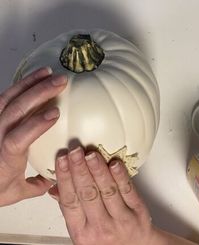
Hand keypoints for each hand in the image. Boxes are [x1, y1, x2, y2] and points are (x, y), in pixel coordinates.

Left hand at [0, 67, 66, 206]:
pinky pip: (5, 97)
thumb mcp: (15, 192)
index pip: (18, 137)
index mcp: (6, 156)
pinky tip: (33, 78)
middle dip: (40, 93)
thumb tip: (54, 179)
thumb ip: (37, 186)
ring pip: (10, 98)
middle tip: (61, 81)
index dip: (36, 124)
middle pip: (16, 110)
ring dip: (30, 83)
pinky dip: (20, 85)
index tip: (56, 112)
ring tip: (49, 73)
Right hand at [48, 147, 156, 244]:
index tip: (62, 160)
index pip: (70, 202)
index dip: (65, 179)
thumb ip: (70, 209)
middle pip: (87, 194)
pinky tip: (114, 164)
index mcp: (82, 232)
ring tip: (91, 155)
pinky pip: (128, 191)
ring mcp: (121, 220)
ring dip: (98, 170)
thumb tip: (55, 188)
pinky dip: (121, 176)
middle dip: (80, 170)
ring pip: (107, 191)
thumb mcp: (83, 230)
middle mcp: (100, 227)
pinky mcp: (138, 212)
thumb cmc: (106, 239)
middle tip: (75, 152)